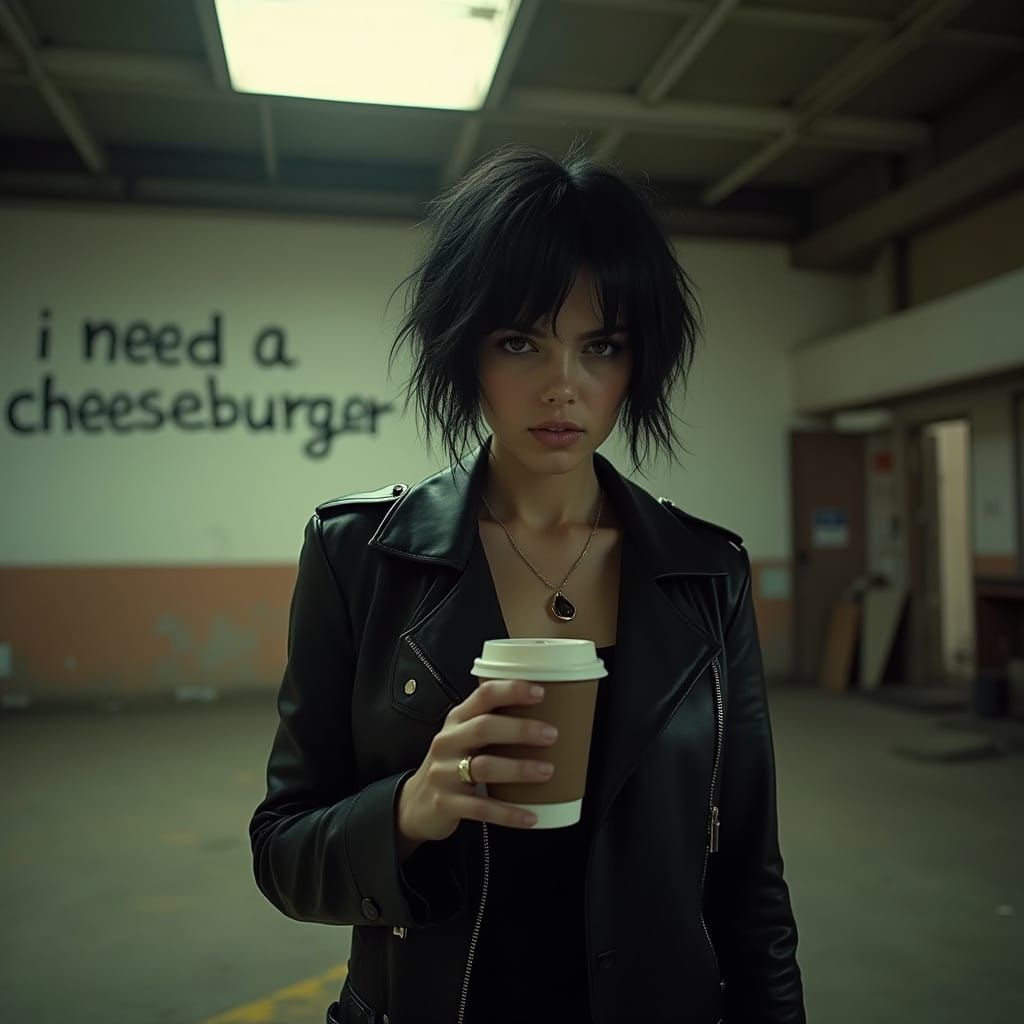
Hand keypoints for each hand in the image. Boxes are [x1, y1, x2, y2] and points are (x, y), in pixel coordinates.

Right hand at [396, 679, 557, 856]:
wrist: (415, 803)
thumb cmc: (452, 765)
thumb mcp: (464, 738)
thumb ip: (493, 725)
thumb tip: (549, 718)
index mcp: (457, 720)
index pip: (483, 695)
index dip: (511, 691)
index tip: (540, 692)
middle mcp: (448, 741)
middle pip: (484, 728)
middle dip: (520, 729)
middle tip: (552, 735)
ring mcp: (443, 773)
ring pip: (483, 767)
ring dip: (518, 769)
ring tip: (547, 771)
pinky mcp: (445, 803)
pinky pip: (480, 808)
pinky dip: (508, 813)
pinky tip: (531, 816)